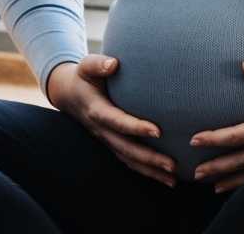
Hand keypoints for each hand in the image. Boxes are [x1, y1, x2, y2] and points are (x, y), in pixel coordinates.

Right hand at [47, 54, 176, 187]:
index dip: (135, 127)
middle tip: (173, 165)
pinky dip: (146, 171)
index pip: (116, 121)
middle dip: (149, 158)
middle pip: (125, 148)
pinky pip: (129, 160)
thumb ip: (98, 64)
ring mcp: (106, 140)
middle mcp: (101, 130)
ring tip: (173, 179)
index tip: (158, 131)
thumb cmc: (84, 77)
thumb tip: (113, 64)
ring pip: (128, 159)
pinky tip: (166, 178)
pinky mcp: (112, 144)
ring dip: (150, 170)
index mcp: (96, 110)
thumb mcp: (86, 66)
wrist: (69, 94)